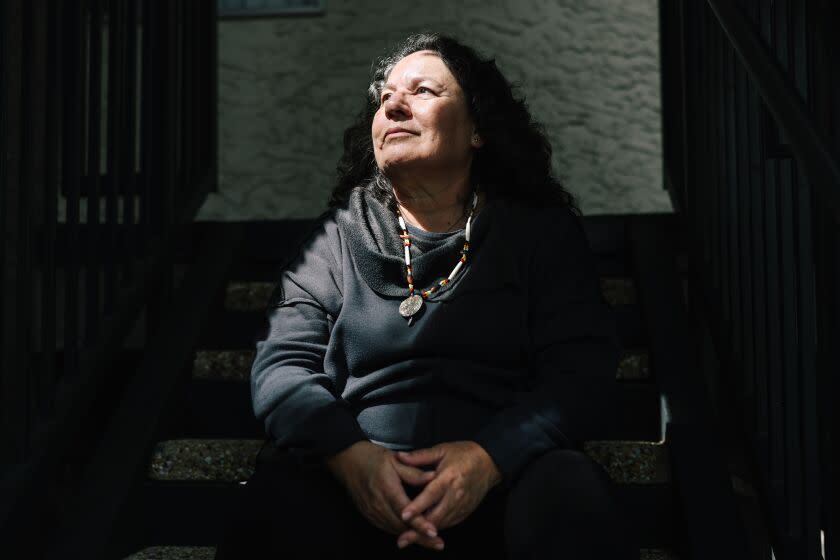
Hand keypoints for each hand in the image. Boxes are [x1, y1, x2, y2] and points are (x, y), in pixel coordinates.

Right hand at [325, 441, 445, 550]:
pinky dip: (400, 532)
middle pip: (401, 526)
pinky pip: (386, 527)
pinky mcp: (368, 514)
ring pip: (394, 529)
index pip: (406, 511)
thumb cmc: (372, 458)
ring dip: (411, 538)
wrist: (347, 460)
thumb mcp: (396, 460)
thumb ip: (414, 472)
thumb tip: (433, 477)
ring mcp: (371, 511)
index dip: (420, 524)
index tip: (433, 532)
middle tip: (438, 544)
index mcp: (387, 488)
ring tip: (429, 543)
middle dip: (420, 537)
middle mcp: (378, 503)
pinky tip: (411, 535)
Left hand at [394, 441, 502, 547]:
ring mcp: (462, 505)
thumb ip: (420, 456)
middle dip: (418, 528)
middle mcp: (456, 494)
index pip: (431, 494)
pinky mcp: (465, 511)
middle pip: (436, 516)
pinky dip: (436, 528)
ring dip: (425, 533)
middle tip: (402, 538)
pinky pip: (449, 523)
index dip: (417, 506)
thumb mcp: (442, 450)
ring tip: (409, 539)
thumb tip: (400, 456)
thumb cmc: (464, 454)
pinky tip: (423, 533)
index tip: (404, 515)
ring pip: (442, 523)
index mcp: (449, 477)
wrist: (489, 462)